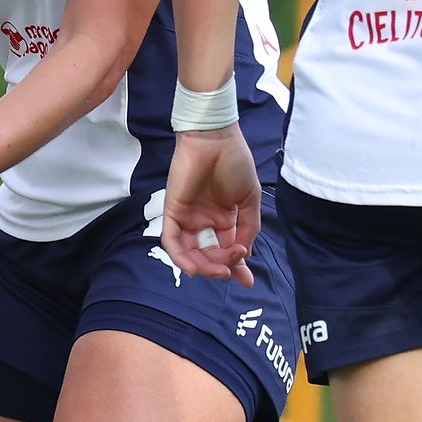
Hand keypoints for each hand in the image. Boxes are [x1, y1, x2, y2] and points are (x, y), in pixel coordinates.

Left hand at [160, 127, 261, 283]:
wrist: (215, 139)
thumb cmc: (235, 163)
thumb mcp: (250, 200)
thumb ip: (248, 228)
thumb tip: (244, 255)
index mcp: (224, 219)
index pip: (227, 250)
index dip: (236, 267)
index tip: (247, 281)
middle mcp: (204, 222)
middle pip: (209, 256)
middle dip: (222, 267)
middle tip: (233, 269)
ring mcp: (188, 218)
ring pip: (190, 254)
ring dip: (204, 267)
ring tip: (219, 270)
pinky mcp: (172, 212)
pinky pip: (172, 242)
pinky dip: (180, 258)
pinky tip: (194, 268)